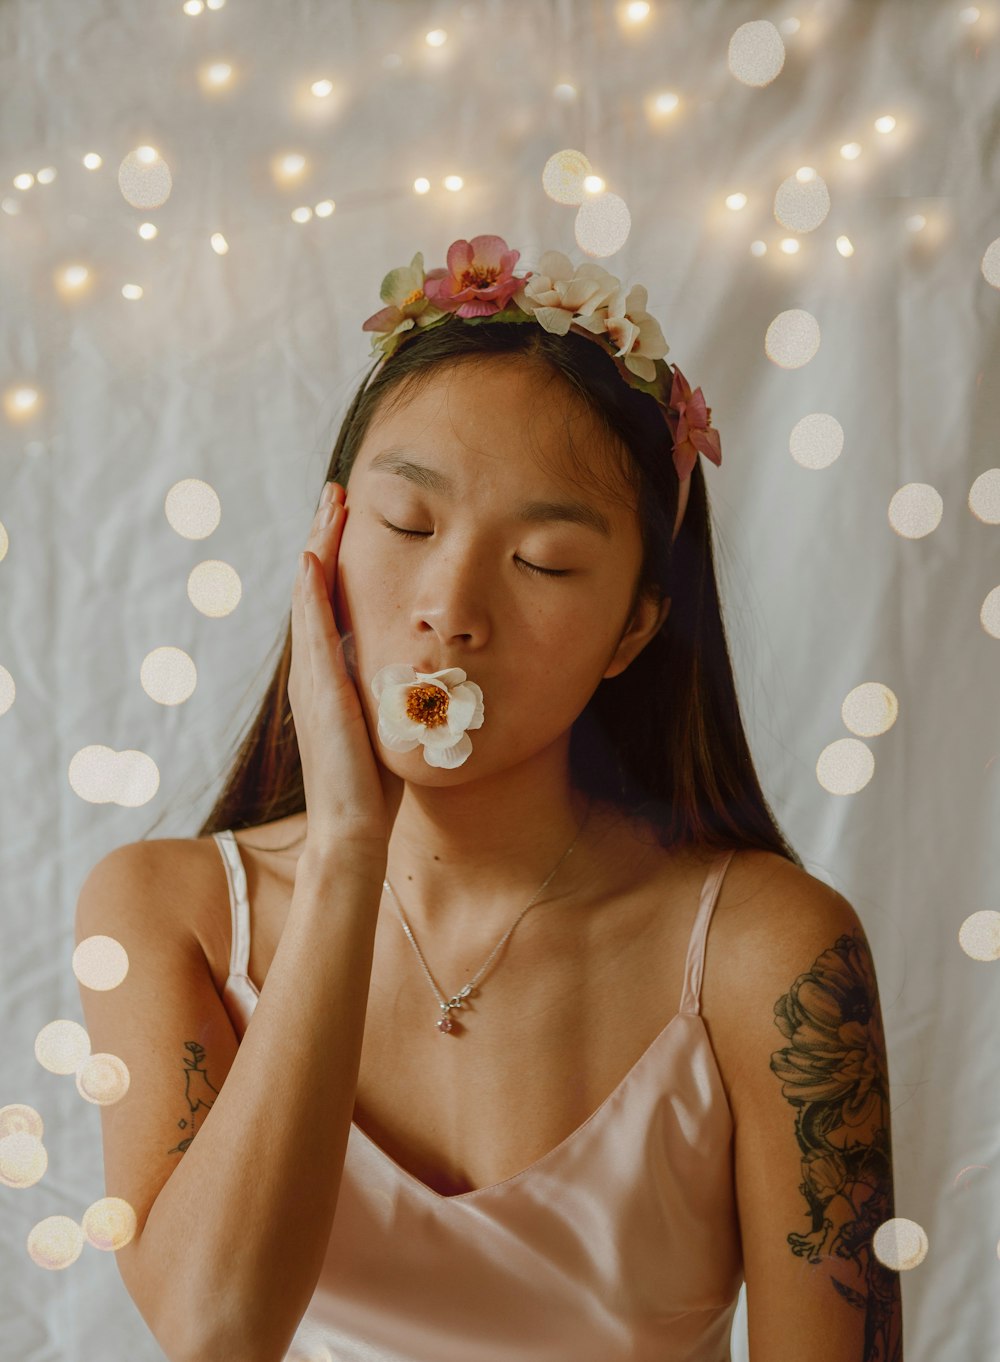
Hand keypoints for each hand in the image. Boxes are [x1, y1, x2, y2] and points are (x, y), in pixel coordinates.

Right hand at [288, 481, 403, 873]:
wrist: (354, 831)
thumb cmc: (375, 786)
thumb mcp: (389, 722)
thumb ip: (395, 690)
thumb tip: (422, 668)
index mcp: (329, 675)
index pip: (330, 601)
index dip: (338, 557)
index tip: (350, 516)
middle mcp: (313, 671)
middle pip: (315, 587)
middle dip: (326, 536)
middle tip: (335, 491)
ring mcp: (311, 679)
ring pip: (310, 596)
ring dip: (319, 546)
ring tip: (328, 504)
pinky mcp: (319, 692)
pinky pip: (312, 629)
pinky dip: (311, 590)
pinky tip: (314, 557)